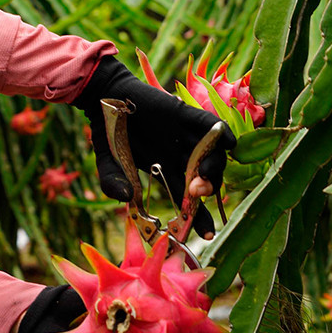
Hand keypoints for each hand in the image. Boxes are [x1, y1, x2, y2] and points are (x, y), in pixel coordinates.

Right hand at [72, 56, 236, 238]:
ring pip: (211, 154)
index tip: (207, 235)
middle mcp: (181, 154)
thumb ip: (112, 182)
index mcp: (166, 170)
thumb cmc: (107, 132)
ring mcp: (185, 135)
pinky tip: (227, 143)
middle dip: (206, 191)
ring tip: (204, 178)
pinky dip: (220, 133)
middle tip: (196, 197)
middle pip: (205, 178)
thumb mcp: (107, 163)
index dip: (199, 217)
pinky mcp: (184, 114)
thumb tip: (124, 198)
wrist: (104, 98)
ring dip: (213, 168)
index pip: (189, 198)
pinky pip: (209, 124)